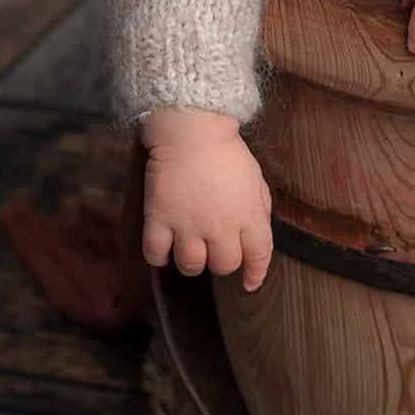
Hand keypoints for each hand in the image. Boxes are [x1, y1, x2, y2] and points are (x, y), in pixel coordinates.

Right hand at [137, 107, 273, 291]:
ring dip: (191, 263)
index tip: (250, 283)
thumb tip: (256, 235)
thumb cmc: (226, 152)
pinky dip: (158, 256)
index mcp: (249, 215)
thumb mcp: (256, 180)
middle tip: (214, 249)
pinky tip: (163, 247)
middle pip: (223, 265)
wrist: (191, 131)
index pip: (258, 256)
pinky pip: (155, 254)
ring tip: (189, 249)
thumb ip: (258, 210)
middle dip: (221, 262)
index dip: (255, 274)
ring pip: (191, 266)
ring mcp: (187, 225)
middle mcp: (220, 227)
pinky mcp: (159, 219)